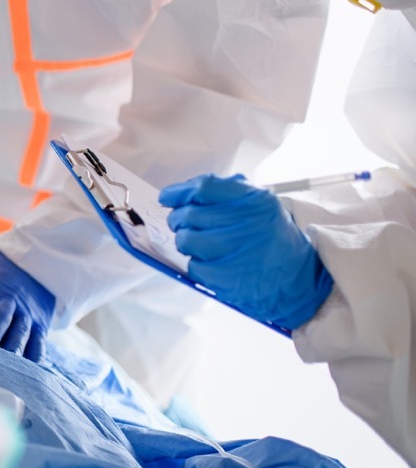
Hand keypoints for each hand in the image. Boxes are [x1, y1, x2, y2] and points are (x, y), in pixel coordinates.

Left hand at [159, 174, 332, 329]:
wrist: (300, 280)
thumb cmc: (273, 239)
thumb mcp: (262, 206)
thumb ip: (229, 193)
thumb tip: (185, 191)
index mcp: (254, 200)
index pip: (204, 188)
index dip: (179, 191)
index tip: (167, 196)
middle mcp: (246, 224)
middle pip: (189, 214)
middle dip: (177, 218)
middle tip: (179, 222)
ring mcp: (236, 252)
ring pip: (186, 240)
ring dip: (183, 240)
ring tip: (194, 242)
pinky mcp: (228, 278)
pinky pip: (193, 265)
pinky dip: (195, 263)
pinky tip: (208, 261)